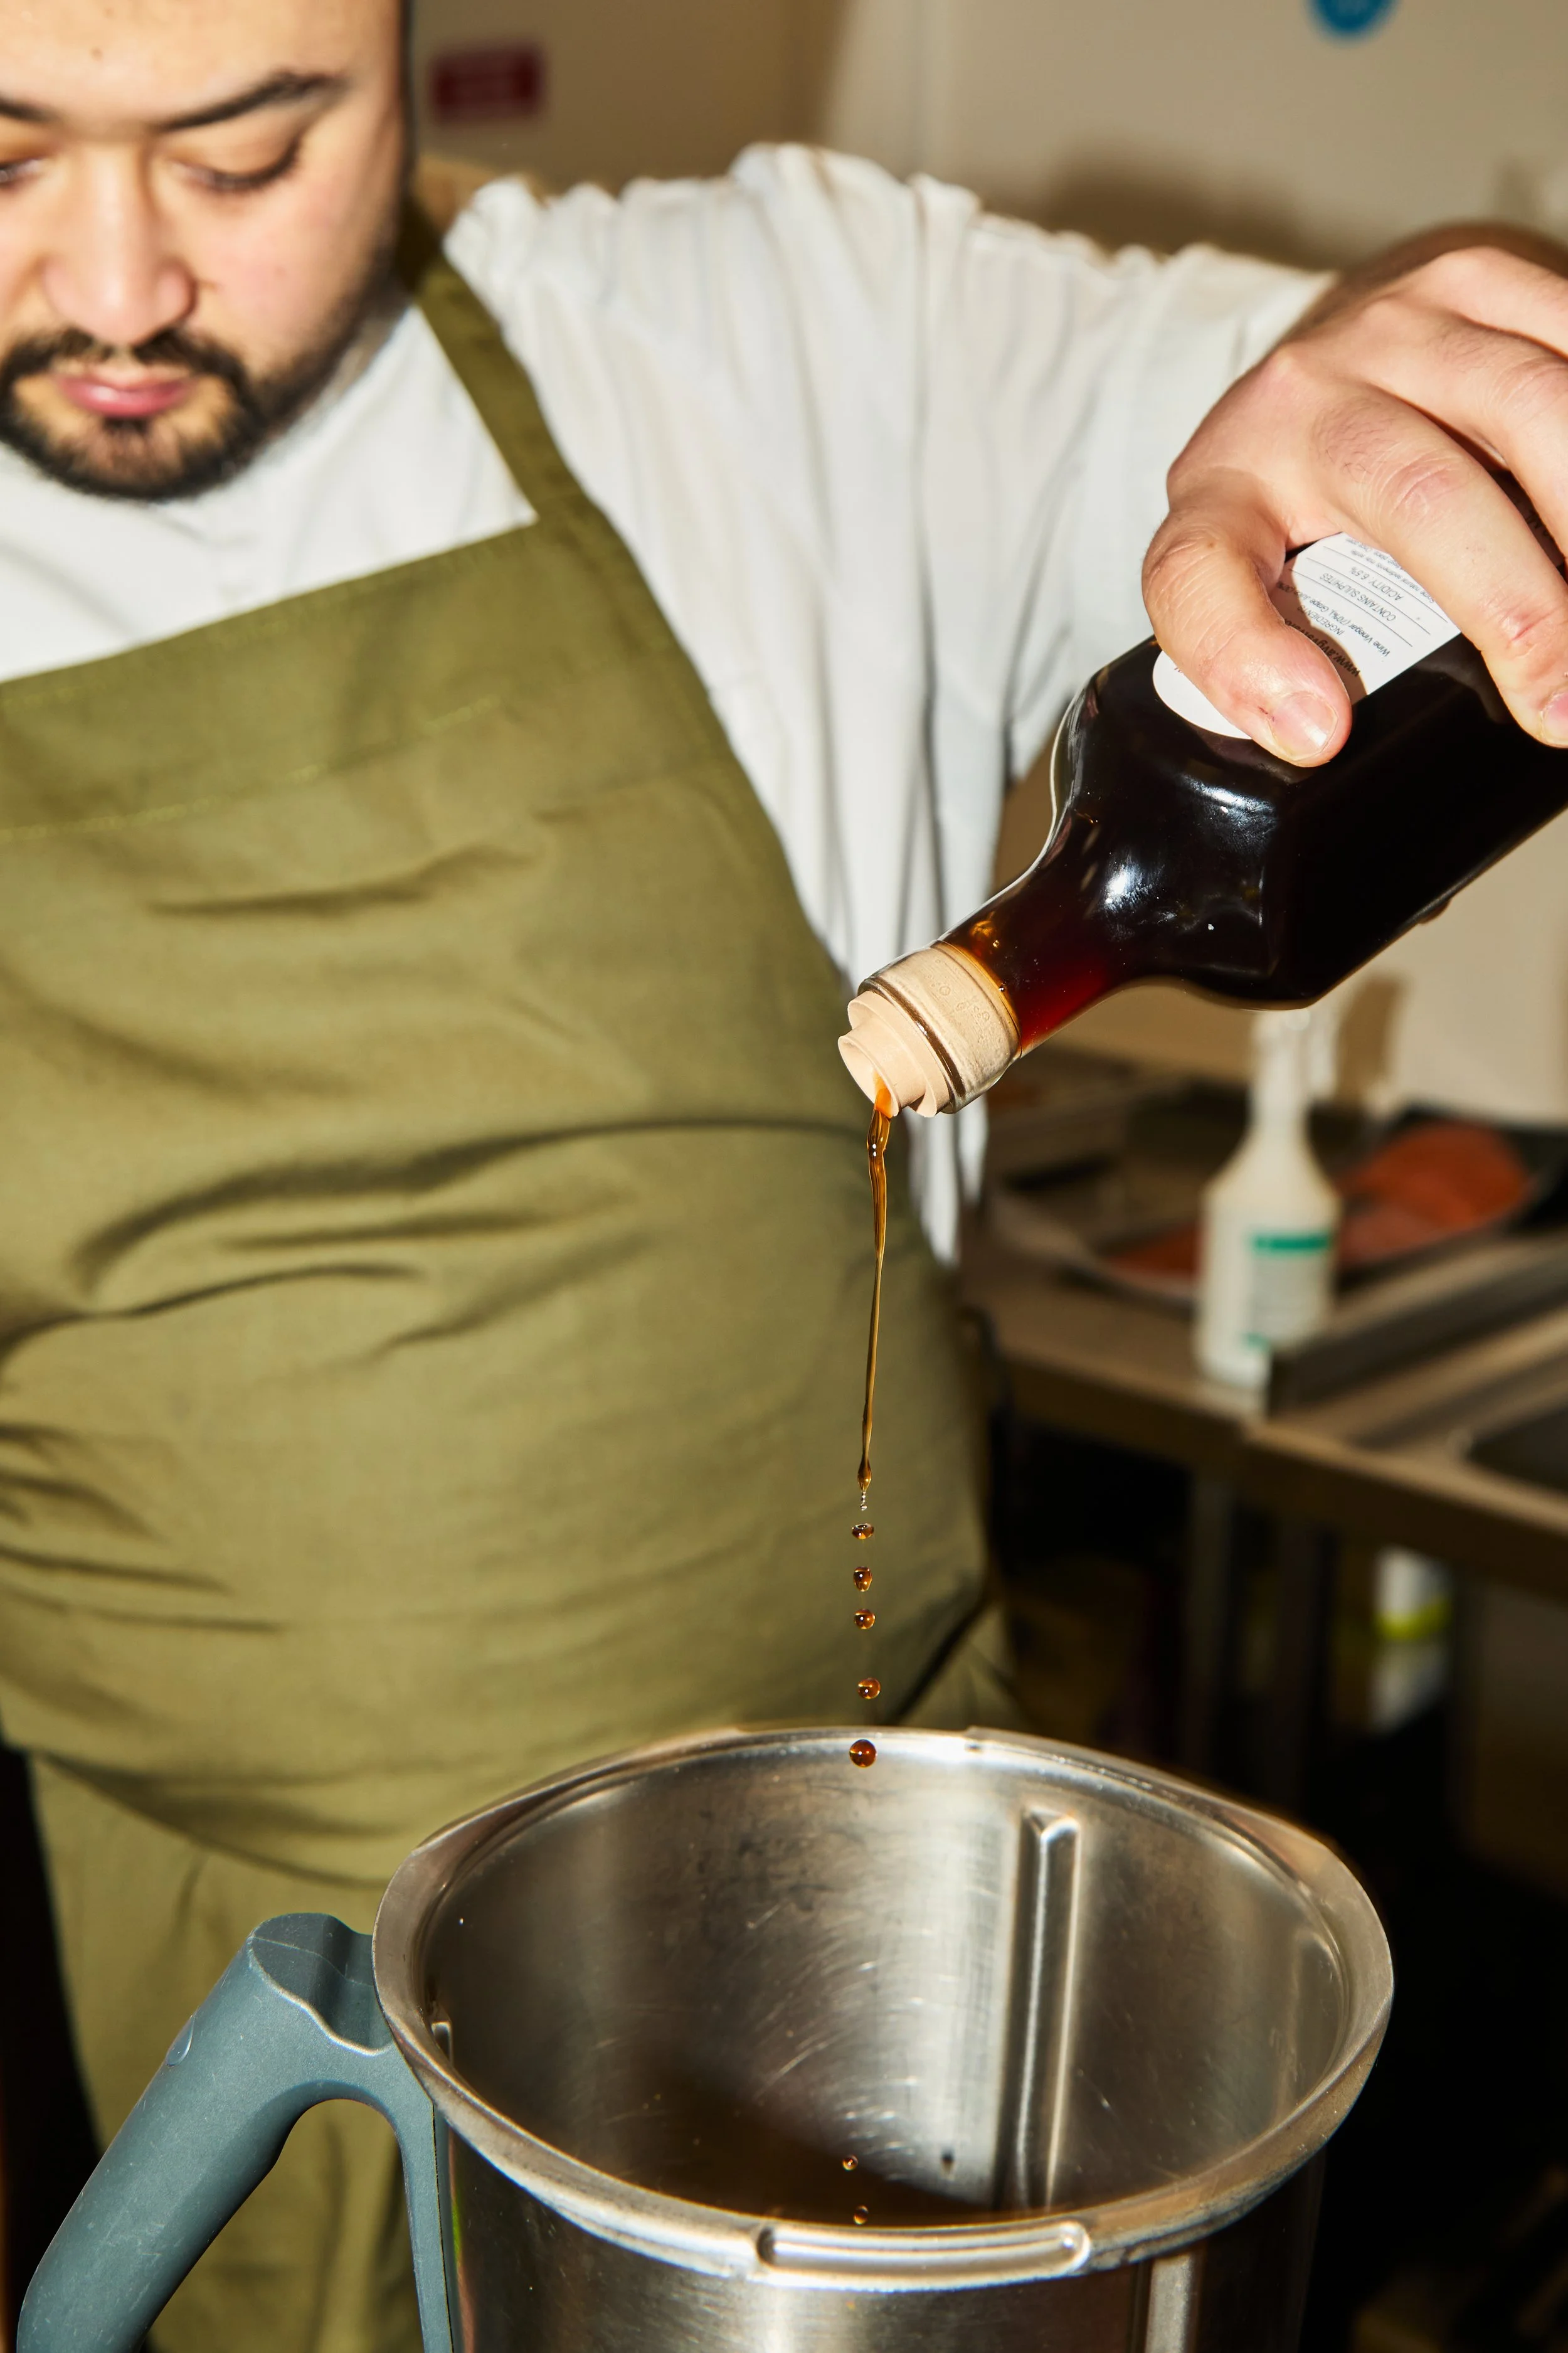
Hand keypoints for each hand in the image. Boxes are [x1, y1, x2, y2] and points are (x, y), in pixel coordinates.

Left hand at [1141, 225, 1567, 762]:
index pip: (1198, 573)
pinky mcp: (1480, 278)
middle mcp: (1299, 399)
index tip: (1322, 734)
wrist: (1325, 352)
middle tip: (1561, 704)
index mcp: (1220, 494)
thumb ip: (1277, 655)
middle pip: (1414, 493)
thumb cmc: (1293, 496)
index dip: (1246, 656)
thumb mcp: (1252, 577)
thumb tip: (1338, 755)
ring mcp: (1395, 327)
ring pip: (1526, 407)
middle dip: (1513, 608)